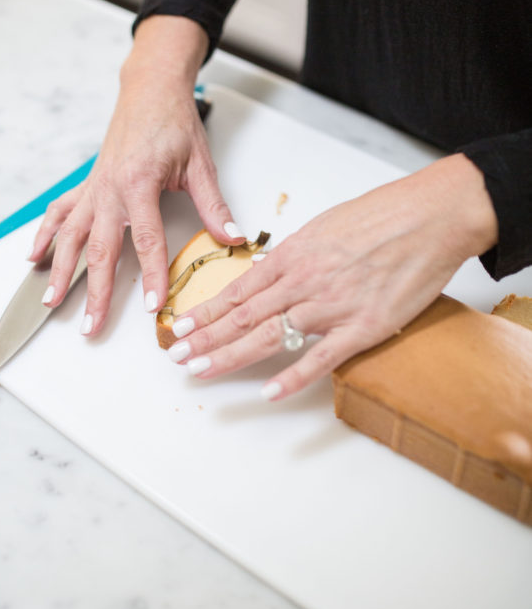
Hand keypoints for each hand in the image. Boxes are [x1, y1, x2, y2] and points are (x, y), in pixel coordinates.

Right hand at [28, 17, 242, 334]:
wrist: (150, 90)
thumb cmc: (174, 123)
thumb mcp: (200, 164)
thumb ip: (214, 206)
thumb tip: (232, 239)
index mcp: (140, 183)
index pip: (146, 239)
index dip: (149, 274)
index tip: (150, 306)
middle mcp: (110, 188)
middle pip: (100, 248)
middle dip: (93, 291)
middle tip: (90, 325)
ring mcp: (93, 188)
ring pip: (71, 236)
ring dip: (59, 271)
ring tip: (49, 302)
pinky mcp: (86, 185)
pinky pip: (59, 213)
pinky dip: (44, 235)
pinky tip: (34, 259)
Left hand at [167, 153, 498, 398]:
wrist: (431, 216)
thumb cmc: (384, 216)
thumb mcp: (325, 227)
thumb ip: (295, 256)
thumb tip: (270, 275)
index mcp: (293, 256)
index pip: (238, 291)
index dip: (206, 312)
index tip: (182, 327)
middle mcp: (303, 282)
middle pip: (243, 316)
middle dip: (205, 339)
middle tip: (176, 357)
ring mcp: (330, 306)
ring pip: (269, 336)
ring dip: (230, 356)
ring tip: (200, 372)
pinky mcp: (362, 328)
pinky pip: (320, 357)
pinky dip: (293, 377)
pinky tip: (268, 392)